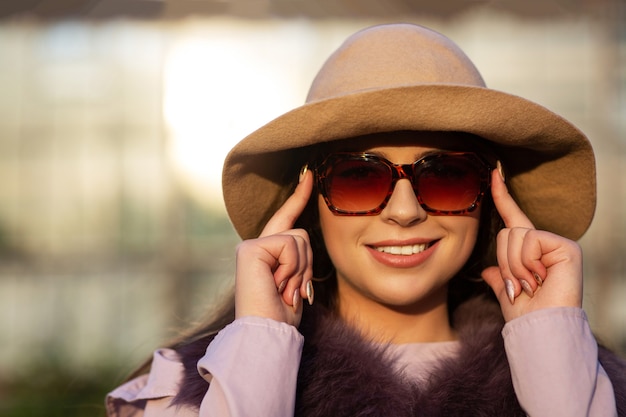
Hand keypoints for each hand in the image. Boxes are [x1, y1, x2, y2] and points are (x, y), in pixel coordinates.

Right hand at [234, 169, 313, 326]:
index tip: (309, 175)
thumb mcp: (296, 280)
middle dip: (307, 265)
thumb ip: (298, 257)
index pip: (286, 218)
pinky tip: (278, 284)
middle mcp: (256, 245)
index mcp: (267, 252)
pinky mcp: (251, 249)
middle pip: (302, 234)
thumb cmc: (282, 314)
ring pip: (299, 239)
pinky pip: (290, 246)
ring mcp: (251, 246)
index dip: (298, 196)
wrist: (268, 333)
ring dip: (300, 270)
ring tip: (284, 289)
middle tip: (291, 290)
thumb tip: (304, 241)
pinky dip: (292, 268)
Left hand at [481, 166, 582, 321]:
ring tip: (528, 284)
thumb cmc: (524, 314)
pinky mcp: (566, 247)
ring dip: (513, 266)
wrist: (539, 329)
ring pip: (515, 236)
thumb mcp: (505, 292)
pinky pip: (530, 241)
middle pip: (506, 232)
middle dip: (504, 262)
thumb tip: (487, 271)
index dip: (502, 195)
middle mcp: (545, 243)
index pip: (512, 218)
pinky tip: (539, 279)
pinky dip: (526, 263)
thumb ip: (498, 278)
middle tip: (517, 284)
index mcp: (529, 251)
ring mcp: (557, 243)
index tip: (493, 172)